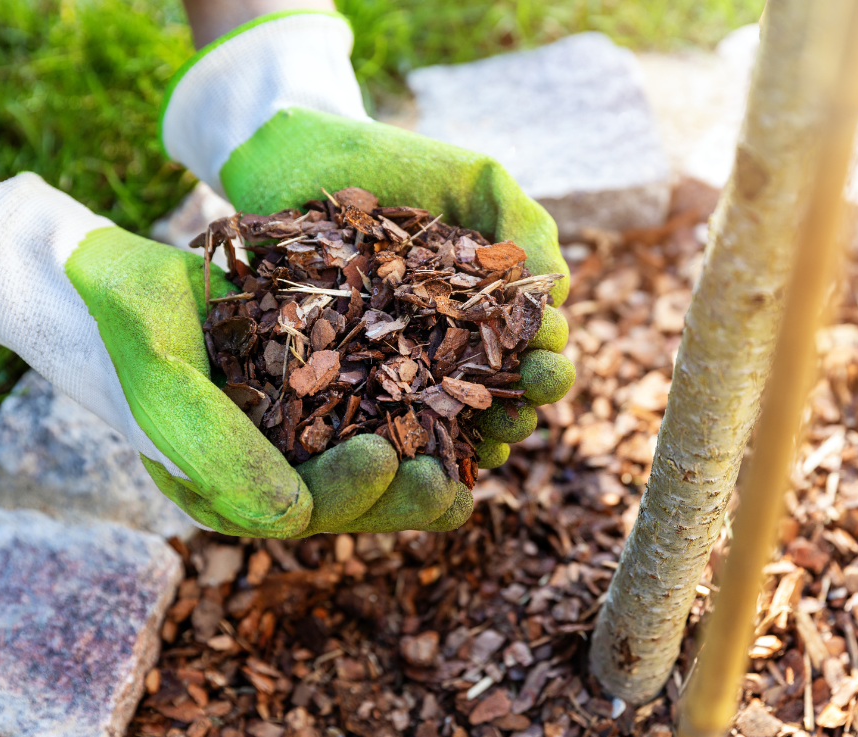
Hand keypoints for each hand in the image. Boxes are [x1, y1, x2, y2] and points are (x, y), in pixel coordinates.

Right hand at [0, 173, 461, 537]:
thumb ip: (217, 453)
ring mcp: (299, 433)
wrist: (121, 281)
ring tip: (475, 455)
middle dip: (405, 496)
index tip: (387, 456)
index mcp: (232, 489)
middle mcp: (272, 470)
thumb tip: (295, 519)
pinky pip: (374, 413)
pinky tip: (463, 402)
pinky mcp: (320, 392)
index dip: (351, 493)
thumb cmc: (134, 332)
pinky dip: (418, 411)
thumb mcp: (165, 386)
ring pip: (373, 463)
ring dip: (425, 463)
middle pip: (353, 500)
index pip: (304, 511)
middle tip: (451, 479)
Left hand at [160, 12, 575, 526]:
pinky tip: (423, 456)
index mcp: (489, 302)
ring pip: (449, 415)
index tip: (543, 361)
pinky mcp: (348, 373)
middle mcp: (452, 339)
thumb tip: (557, 291)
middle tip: (520, 410)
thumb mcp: (475, 180)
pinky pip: (382, 417)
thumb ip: (526, 224)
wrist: (299, 159)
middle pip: (499, 390)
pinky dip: (407, 440)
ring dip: (474, 438)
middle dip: (520, 406)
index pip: (532, 345)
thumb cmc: (394, 164)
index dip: (546, 360)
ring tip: (484, 446)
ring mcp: (400, 360)